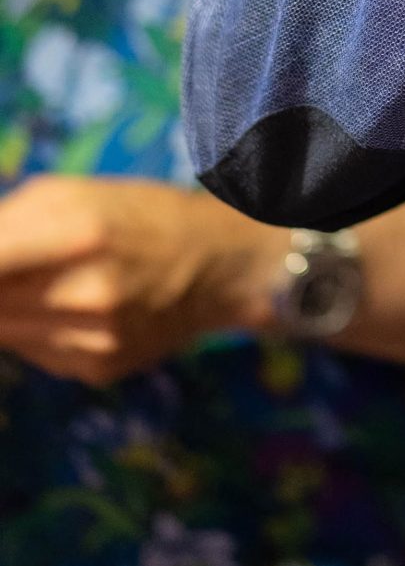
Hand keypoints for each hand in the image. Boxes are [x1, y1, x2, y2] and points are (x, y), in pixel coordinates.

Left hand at [0, 176, 287, 384]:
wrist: (221, 265)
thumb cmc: (138, 212)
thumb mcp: (72, 194)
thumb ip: (4, 224)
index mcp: (78, 232)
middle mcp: (83, 294)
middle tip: (14, 276)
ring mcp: (90, 341)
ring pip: (2, 332)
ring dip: (4, 308)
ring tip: (37, 284)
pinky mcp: (95, 371)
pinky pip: (31, 352)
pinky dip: (29, 330)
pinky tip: (64, 309)